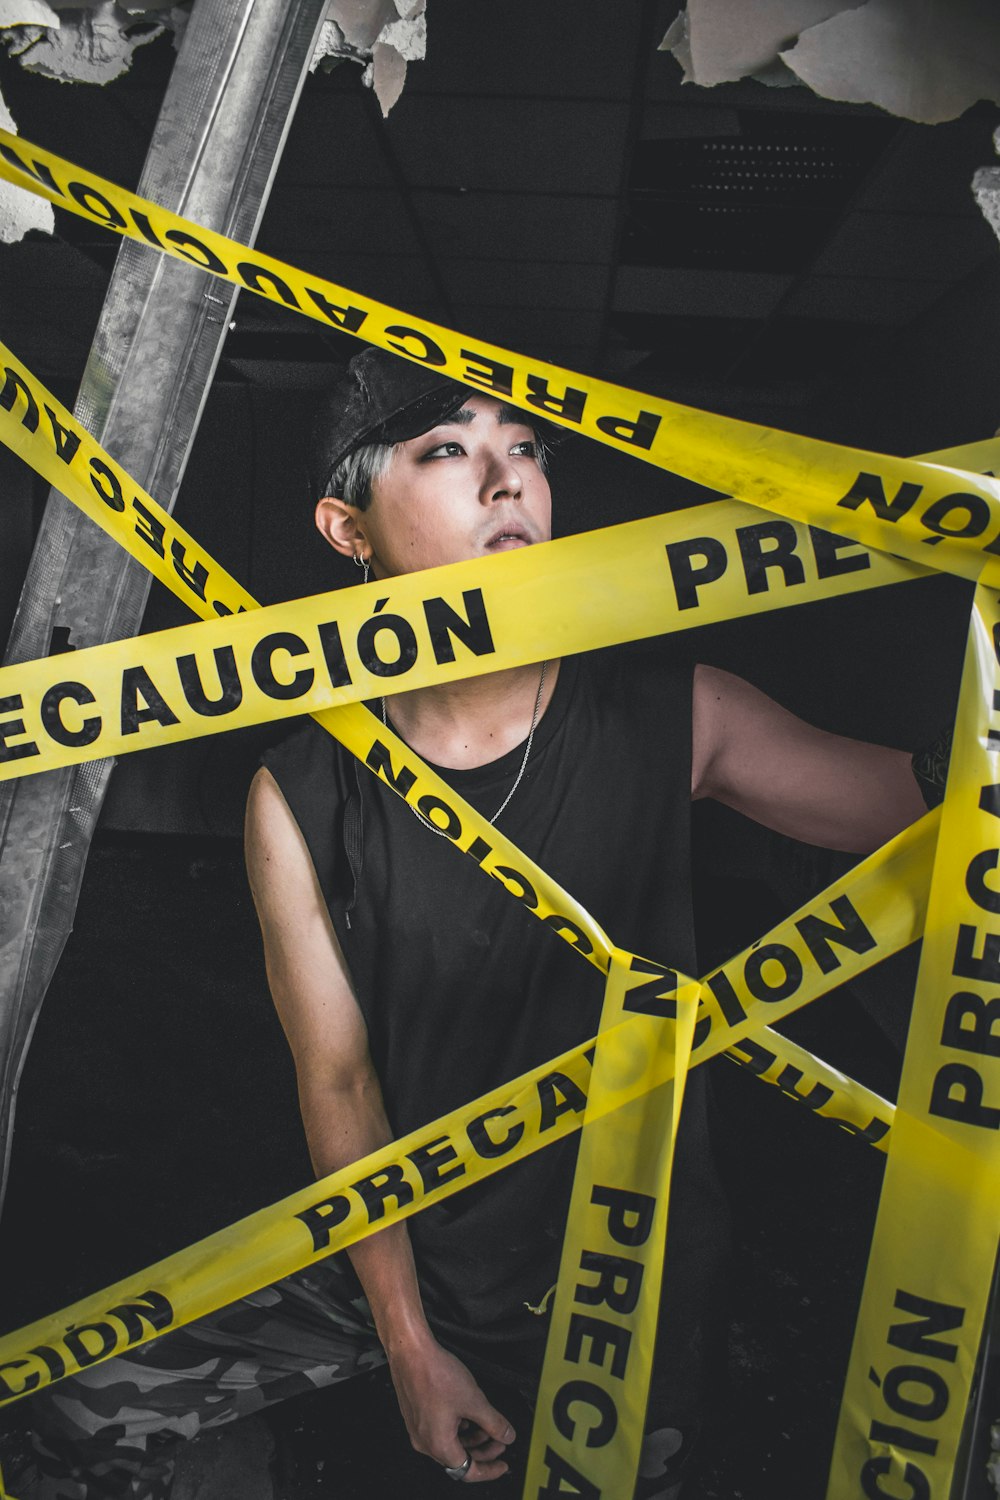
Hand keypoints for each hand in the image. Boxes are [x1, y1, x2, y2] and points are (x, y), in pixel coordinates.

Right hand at [387, 1334, 515, 1480]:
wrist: (411, 1351)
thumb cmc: (434, 1373)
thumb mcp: (474, 1401)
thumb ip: (494, 1423)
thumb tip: (506, 1435)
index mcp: (438, 1444)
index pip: (468, 1470)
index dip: (489, 1469)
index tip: (501, 1464)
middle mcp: (424, 1441)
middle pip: (459, 1458)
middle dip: (483, 1450)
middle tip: (500, 1439)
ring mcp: (418, 1429)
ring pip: (450, 1443)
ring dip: (471, 1437)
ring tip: (487, 1423)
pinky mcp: (416, 1415)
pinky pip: (440, 1431)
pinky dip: (458, 1427)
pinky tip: (468, 1414)